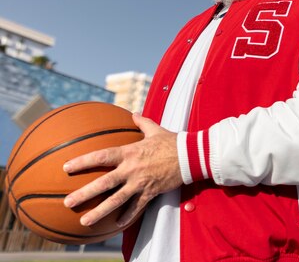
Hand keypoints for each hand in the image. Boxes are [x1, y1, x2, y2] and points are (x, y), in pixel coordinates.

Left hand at [63, 113, 182, 227]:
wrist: (190, 156)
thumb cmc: (172, 141)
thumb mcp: (155, 129)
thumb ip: (142, 122)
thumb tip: (133, 113)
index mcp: (130, 152)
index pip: (101, 156)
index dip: (82, 162)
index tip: (66, 168)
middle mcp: (131, 169)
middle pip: (104, 183)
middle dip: (84, 193)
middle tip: (68, 202)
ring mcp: (140, 183)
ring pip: (116, 200)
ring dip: (99, 211)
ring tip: (84, 221)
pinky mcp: (151, 192)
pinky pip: (137, 207)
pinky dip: (127, 216)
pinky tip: (117, 224)